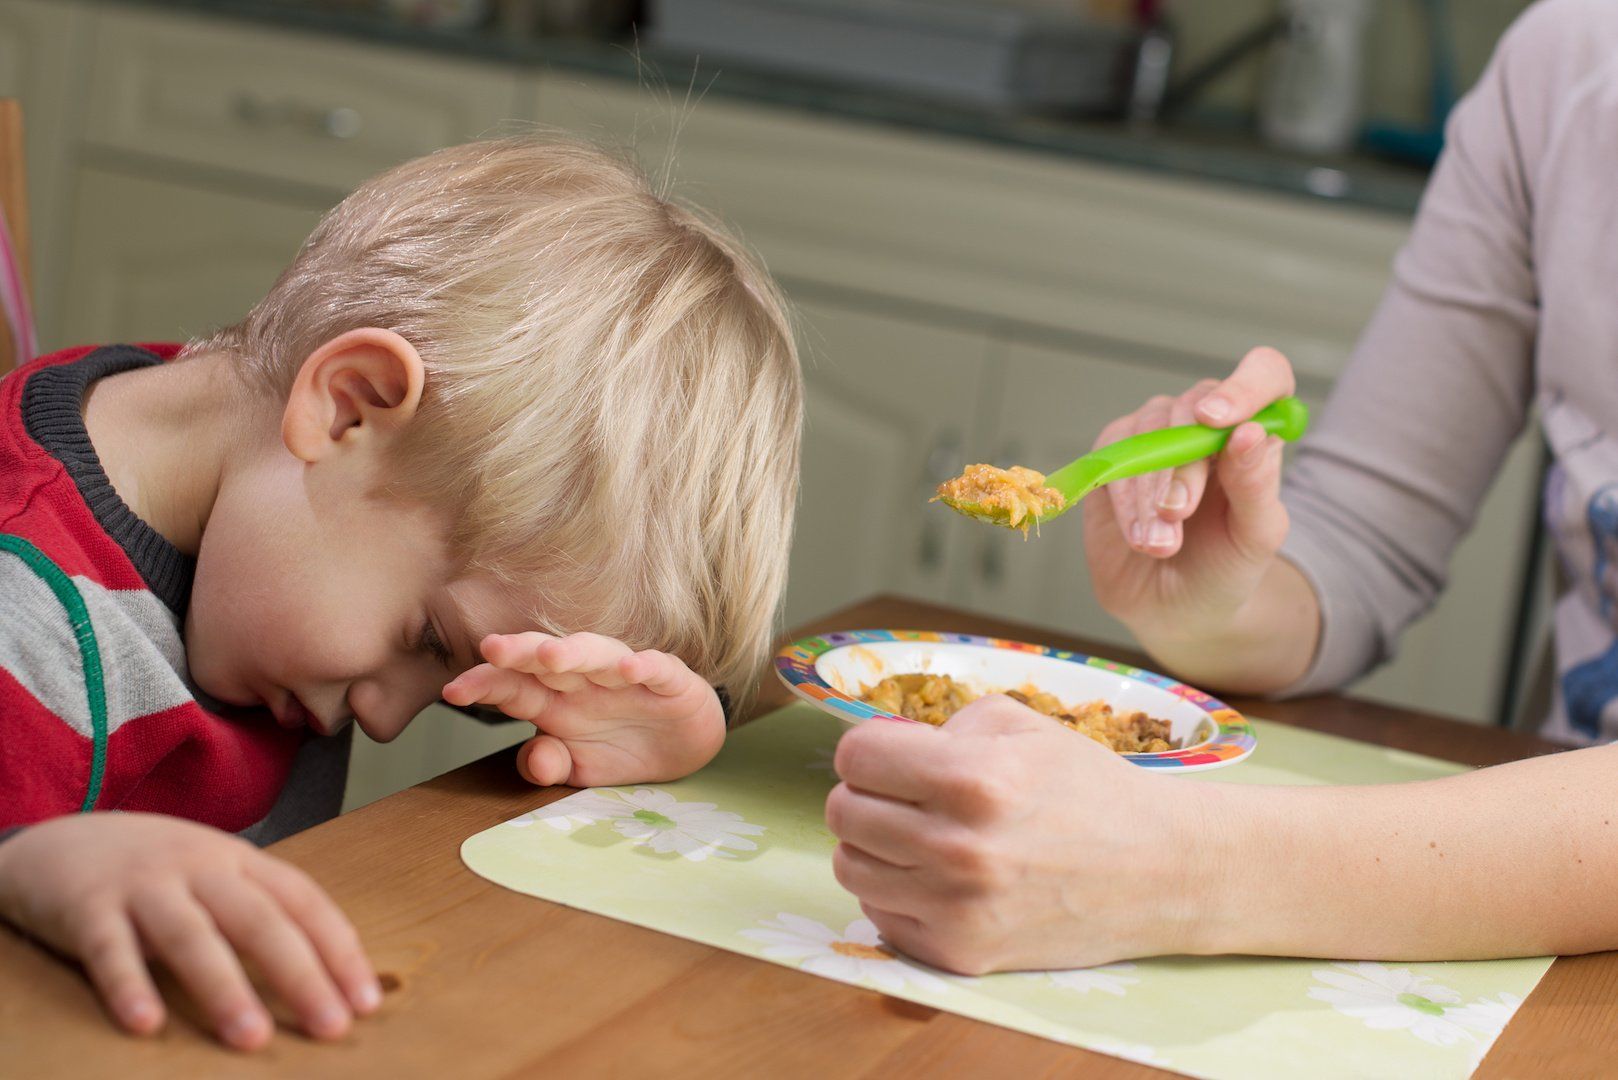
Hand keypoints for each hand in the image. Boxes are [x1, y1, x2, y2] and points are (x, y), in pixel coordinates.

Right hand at [0, 813, 380, 1049]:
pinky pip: (109, 950)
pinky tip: (147, 1024)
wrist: (58, 839)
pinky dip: (129, 985)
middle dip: (299, 974)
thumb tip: (326, 976)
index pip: (302, 901)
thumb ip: (260, 912)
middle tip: (330, 1027)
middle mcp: (198, 867)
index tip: (364, 1001)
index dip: (337, 949)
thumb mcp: (214, 876)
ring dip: (224, 987)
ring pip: (190, 936)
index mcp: (239, 861)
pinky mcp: (86, 908)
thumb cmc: (155, 871)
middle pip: (258, 920)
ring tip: (252, 1038)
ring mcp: (143, 885)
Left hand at [442, 632, 725, 787]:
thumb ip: (549, 764)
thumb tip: (532, 760)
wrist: (684, 745)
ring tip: (551, 657)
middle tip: (492, 648)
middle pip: (547, 659)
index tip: (453, 691)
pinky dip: (644, 666)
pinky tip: (630, 669)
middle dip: (520, 652)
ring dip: (575, 652)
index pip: (512, 686)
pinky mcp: (669, 679)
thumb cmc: (622, 748)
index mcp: (554, 701)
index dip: (484, 684)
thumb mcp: (579, 769)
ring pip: (597, 654)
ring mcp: (625, 676)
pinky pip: (656, 668)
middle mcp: (584, 680)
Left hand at [824, 697, 1216, 973]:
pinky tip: (938, 877)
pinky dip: (897, 891)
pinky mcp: (959, 953)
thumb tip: (882, 749)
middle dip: (868, 794)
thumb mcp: (1020, 725)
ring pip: (849, 865)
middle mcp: (959, 848)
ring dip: (874, 844)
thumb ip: (941, 727)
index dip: (869, 750)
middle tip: (905, 795)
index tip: (891, 755)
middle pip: (843, 812)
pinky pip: (879, 913)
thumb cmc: (1087, 789)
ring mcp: (956, 908)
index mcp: (973, 779)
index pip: (855, 757)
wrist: (1158, 872)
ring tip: (918, 835)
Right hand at [1083, 346, 1295, 642]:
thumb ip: (1257, 485)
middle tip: (1178, 515)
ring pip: (1148, 432)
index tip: (1216, 420)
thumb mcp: (1255, 537)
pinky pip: (1112, 457)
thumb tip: (1248, 432)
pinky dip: (1123, 500)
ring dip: (1149, 493)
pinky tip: (1138, 536)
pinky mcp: (1114, 456)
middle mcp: (1205, 423)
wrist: (1175, 609)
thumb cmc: (1225, 568)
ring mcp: (1156, 435)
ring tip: (1160, 544)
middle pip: (1193, 406)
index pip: (1263, 374)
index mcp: (1255, 433)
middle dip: (1183, 466)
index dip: (1244, 386)